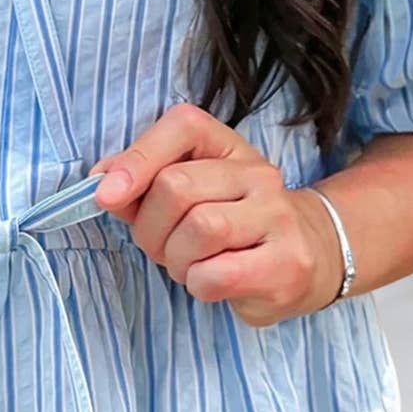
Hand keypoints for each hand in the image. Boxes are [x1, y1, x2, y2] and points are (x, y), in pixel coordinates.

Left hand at [88, 103, 344, 325]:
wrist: (311, 256)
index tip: (105, 194)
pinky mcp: (286, 264)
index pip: (183, 127)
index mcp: (229, 147)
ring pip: (198, 229)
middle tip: (162, 246)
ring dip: (175, 259)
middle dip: (150, 228)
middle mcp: (258, 175)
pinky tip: (212, 282)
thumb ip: (142, 185)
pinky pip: (214, 274)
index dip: (137, 159)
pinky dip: (197, 285)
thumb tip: (101, 182)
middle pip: (176, 187)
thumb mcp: (189, 195)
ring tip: (190, 265)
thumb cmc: (232, 226)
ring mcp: (278, 217)